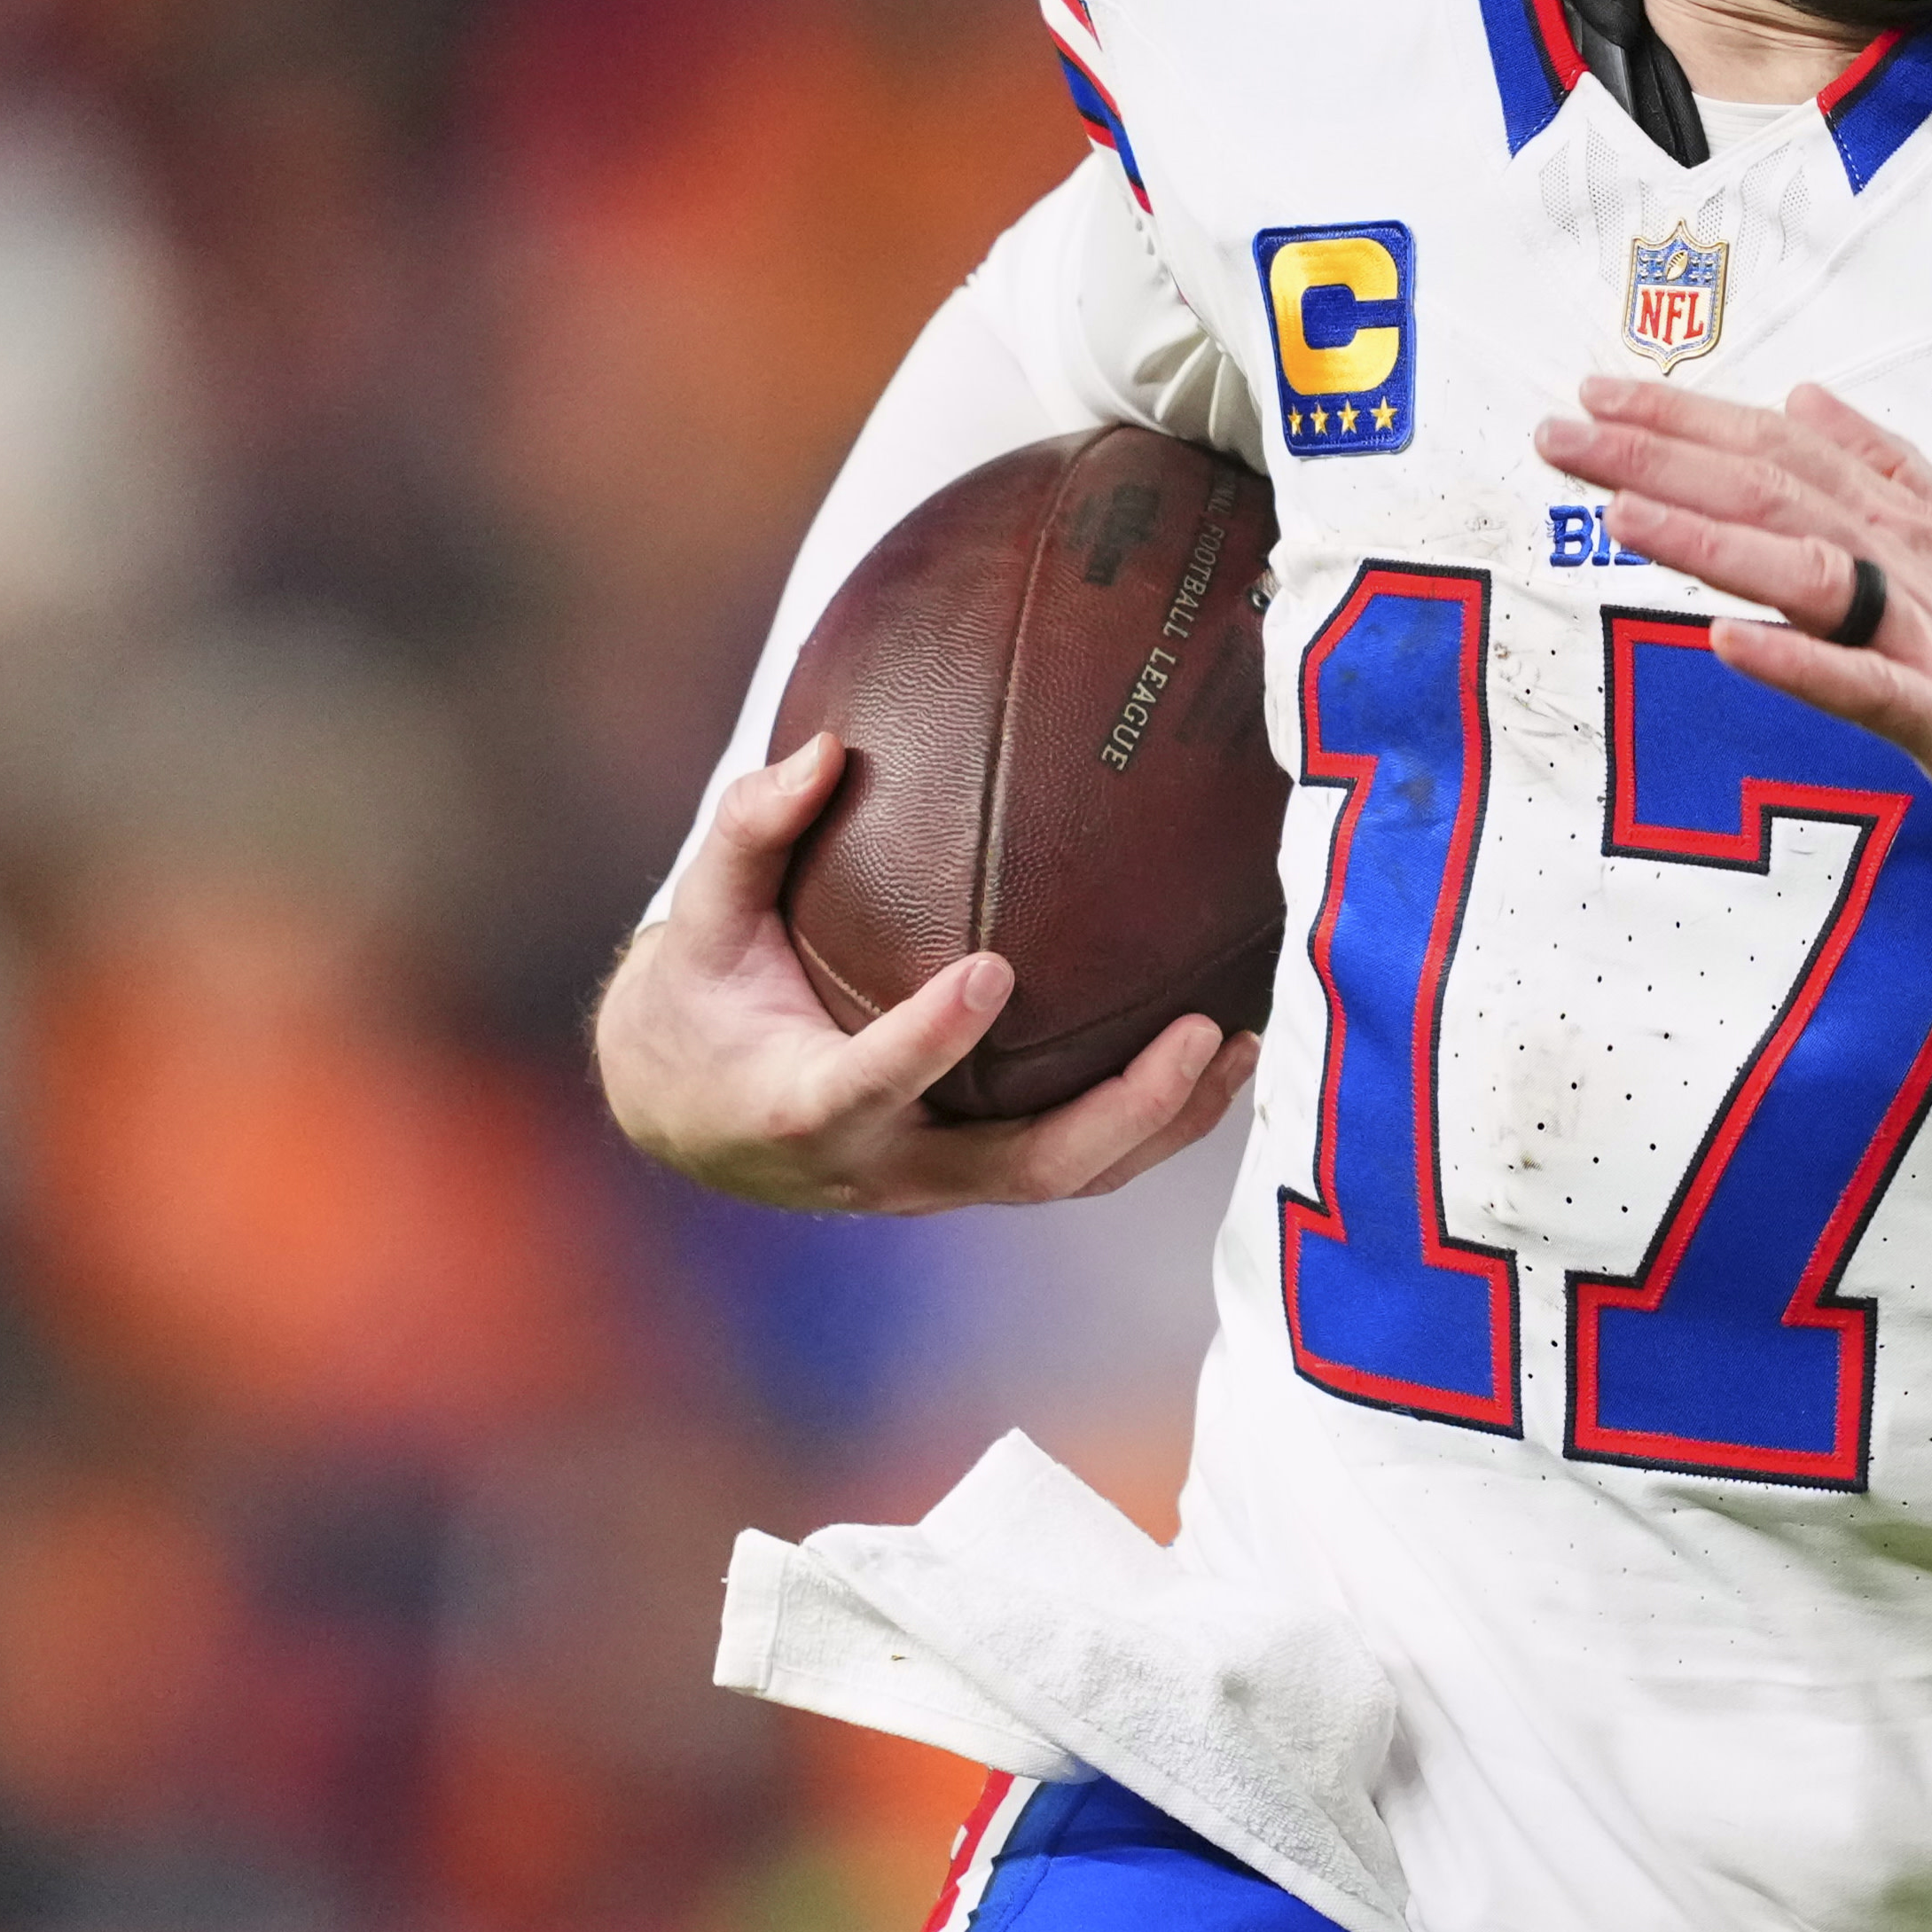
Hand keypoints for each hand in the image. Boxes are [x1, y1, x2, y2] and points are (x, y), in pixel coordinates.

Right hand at [595, 732, 1259, 1214]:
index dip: (929, 1040)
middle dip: (1118, 1110)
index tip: (991, 971)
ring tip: (1239, 1044)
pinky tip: (1216, 1057)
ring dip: (1163, 1123)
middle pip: (1020, 1169)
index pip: (870, 1083)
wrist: (691, 1114)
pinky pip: (1076, 1163)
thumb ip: (750, 832)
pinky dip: (1151, 1122)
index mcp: (804, 1106)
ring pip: (1068, 1178)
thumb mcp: (700, 920)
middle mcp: (885, 1166)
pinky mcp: (976, 1176)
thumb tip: (824, 748)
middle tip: (1194, 1031)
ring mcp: (940, 1183)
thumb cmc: (699, 1002)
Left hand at [1532, 376, 1931, 883]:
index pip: (1779, 450)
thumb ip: (1884, 470)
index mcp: (1906, 525)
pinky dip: (1799, 661)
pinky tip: (1731, 641)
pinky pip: (1866, 689)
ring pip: (1808, 571)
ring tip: (1619, 513)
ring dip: (1710, 540)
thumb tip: (1807, 400)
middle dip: (1660, 459)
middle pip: (1773, 494)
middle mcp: (1911, 564)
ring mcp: (1931, 639)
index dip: (1686, 420)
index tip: (1599, 395)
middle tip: (1563, 430)